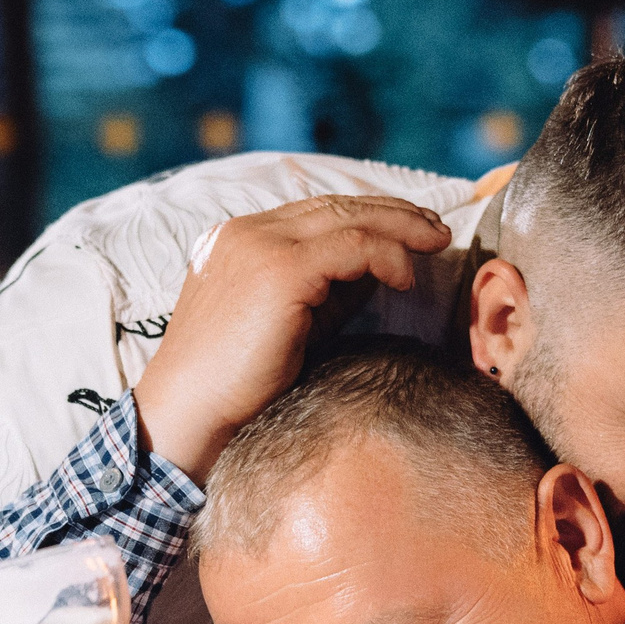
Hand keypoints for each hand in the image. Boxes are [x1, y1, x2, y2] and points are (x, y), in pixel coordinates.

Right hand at [135, 194, 453, 481]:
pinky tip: (406, 278)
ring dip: (401, 228)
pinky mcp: (279, 270)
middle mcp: (246, 233)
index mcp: (240, 241)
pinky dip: (387, 256)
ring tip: (437, 243)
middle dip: (394, 213)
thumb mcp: (290, 324)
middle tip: (436, 229)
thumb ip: (327, 292)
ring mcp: (260, 246)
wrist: (187, 417)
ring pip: (348, 217)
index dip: (369, 215)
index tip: (410, 230)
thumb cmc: (236, 387)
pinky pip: (352, 248)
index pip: (317, 212)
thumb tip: (381, 270)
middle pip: (336, 206)